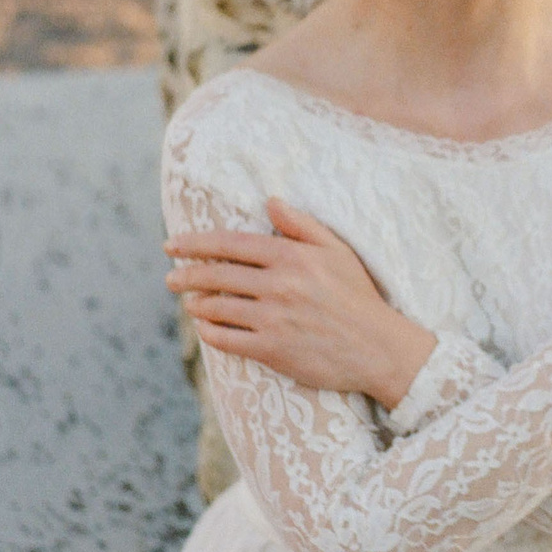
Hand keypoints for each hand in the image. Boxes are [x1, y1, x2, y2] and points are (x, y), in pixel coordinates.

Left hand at [164, 199, 435, 406]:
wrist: (379, 348)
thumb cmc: (359, 297)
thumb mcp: (339, 252)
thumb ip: (302, 225)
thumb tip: (270, 202)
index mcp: (292, 257)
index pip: (230, 244)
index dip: (195, 243)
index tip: (171, 246)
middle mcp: (278, 285)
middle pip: (215, 275)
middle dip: (185, 276)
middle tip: (171, 279)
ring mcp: (272, 319)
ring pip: (215, 307)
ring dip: (197, 304)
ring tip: (192, 303)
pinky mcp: (271, 349)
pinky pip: (224, 339)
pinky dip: (209, 332)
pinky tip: (207, 328)